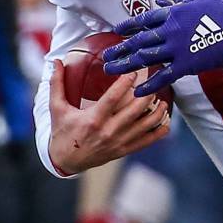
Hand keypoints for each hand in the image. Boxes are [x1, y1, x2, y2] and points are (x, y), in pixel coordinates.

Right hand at [47, 60, 169, 174]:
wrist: (66, 161)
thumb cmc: (62, 131)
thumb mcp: (57, 108)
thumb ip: (57, 84)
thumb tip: (55, 61)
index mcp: (92, 119)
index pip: (113, 98)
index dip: (125, 83)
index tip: (135, 72)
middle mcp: (108, 131)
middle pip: (135, 110)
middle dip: (148, 95)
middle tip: (155, 82)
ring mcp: (118, 142)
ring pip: (146, 125)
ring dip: (158, 112)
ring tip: (164, 99)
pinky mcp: (124, 150)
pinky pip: (147, 141)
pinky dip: (160, 131)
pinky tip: (166, 121)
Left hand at [102, 0, 222, 96]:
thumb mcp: (202, 2)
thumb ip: (181, 4)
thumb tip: (164, 3)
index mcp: (174, 14)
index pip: (145, 20)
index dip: (130, 25)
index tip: (117, 30)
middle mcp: (170, 31)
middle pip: (139, 40)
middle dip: (121, 48)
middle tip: (106, 56)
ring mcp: (176, 48)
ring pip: (145, 57)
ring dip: (126, 64)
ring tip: (110, 70)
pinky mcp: (186, 65)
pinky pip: (164, 76)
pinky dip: (150, 84)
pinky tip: (137, 92)